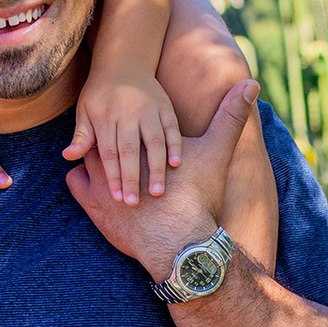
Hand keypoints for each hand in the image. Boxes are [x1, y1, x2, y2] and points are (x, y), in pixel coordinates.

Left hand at [63, 68, 182, 204]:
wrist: (123, 62)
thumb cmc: (99, 93)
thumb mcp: (84, 110)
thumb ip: (81, 135)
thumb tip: (67, 156)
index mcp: (105, 116)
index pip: (108, 151)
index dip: (112, 176)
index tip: (115, 198)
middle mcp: (127, 113)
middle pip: (130, 150)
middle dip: (131, 178)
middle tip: (133, 203)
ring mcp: (149, 109)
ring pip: (154, 142)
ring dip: (156, 168)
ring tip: (157, 192)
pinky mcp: (165, 107)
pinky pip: (172, 129)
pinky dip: (175, 146)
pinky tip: (177, 165)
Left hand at [66, 79, 258, 281]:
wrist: (180, 242)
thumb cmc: (198, 197)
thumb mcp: (217, 152)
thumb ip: (231, 116)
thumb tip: (252, 84)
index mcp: (142, 140)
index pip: (123, 116)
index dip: (123, 111)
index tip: (123, 106)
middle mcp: (117, 156)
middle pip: (103, 134)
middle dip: (105, 132)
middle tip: (106, 127)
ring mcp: (101, 181)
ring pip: (86, 157)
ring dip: (91, 156)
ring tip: (95, 154)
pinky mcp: (92, 207)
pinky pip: (75, 183)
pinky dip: (80, 180)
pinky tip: (90, 181)